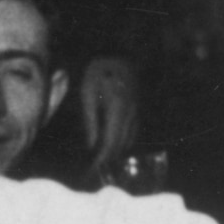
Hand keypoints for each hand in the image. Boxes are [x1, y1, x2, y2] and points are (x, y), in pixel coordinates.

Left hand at [76, 56, 140, 177]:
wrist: (116, 51)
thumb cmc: (96, 70)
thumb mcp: (87, 94)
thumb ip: (91, 121)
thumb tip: (93, 145)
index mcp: (117, 110)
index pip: (111, 143)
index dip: (102, 160)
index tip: (93, 171)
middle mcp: (131, 113)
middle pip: (121, 144)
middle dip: (109, 160)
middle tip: (95, 172)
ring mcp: (136, 110)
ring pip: (129, 138)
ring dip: (117, 152)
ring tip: (103, 163)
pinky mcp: (137, 106)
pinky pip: (132, 129)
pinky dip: (123, 141)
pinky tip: (115, 145)